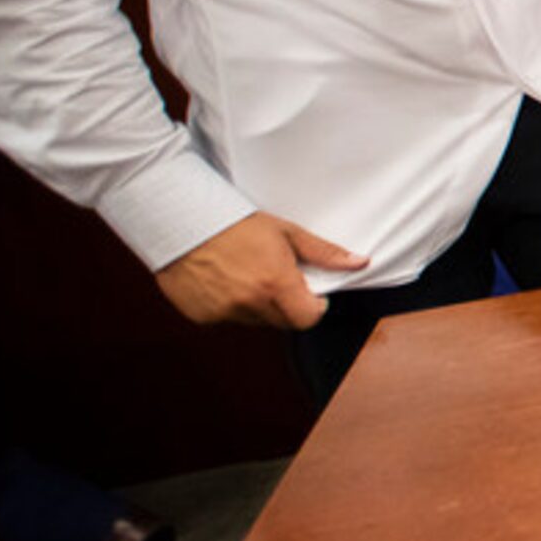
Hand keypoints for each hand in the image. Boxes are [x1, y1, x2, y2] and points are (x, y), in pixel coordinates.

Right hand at [154, 211, 366, 329]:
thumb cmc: (235, 221)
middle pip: (282, 321)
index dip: (314, 308)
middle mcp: (249, 303)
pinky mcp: (201, 316)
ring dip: (257, 305)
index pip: (308, 319)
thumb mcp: (285, 232)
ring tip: (246, 273)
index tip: (311, 294)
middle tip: (277, 277)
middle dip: (287, 305)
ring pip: (254, 320)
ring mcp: (223, 312)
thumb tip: (359, 262)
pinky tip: (224, 279)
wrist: (180, 219)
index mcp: (275, 284)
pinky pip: (226, 317)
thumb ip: (324, 253)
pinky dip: (230, 305)